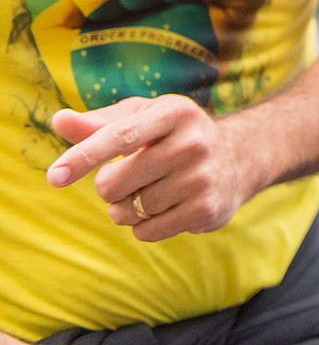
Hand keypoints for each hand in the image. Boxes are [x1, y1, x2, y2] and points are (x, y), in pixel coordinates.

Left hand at [45, 95, 260, 242]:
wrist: (238, 158)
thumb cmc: (173, 135)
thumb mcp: (143, 118)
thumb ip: (99, 123)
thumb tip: (59, 121)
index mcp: (175, 112)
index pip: (120, 136)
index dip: (84, 156)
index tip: (54, 176)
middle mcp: (193, 142)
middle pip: (113, 183)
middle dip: (109, 187)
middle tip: (130, 177)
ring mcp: (202, 177)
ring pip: (128, 210)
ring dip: (126, 207)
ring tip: (151, 191)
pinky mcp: (206, 209)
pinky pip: (145, 232)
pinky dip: (143, 225)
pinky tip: (165, 207)